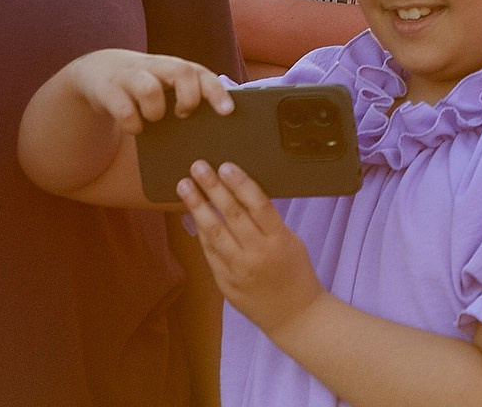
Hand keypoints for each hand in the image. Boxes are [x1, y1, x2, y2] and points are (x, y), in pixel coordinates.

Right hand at [66, 48, 233, 134]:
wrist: (98, 71)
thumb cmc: (144, 84)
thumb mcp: (165, 84)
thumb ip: (189, 93)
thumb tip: (220, 119)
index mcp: (174, 67)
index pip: (202, 73)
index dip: (216, 91)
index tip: (228, 111)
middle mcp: (155, 67)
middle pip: (182, 72)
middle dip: (189, 97)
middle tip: (183, 114)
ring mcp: (130, 76)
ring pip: (150, 89)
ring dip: (156, 111)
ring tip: (154, 119)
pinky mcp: (108, 89)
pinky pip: (124, 109)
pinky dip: (132, 124)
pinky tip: (135, 127)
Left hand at [178, 160, 327, 337]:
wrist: (294, 316)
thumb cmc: (296, 273)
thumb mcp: (291, 241)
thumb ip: (268, 222)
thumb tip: (241, 196)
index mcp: (279, 240)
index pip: (258, 205)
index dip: (241, 183)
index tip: (226, 166)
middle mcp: (257, 253)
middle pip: (232, 214)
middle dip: (213, 187)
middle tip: (198, 166)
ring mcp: (238, 269)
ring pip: (214, 232)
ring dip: (197, 206)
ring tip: (184, 186)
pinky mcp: (224, 282)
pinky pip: (209, 252)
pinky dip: (200, 232)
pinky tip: (192, 214)